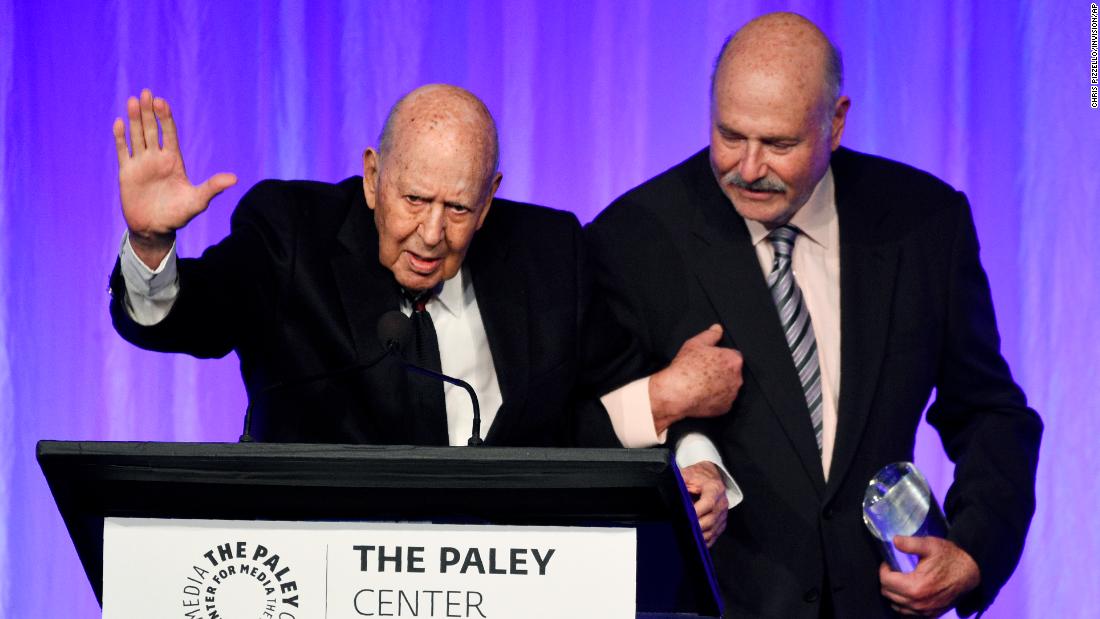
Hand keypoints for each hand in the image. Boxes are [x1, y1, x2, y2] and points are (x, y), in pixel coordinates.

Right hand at [113, 88, 236, 267]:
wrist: (155, 229)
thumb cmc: (178, 215)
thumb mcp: (198, 201)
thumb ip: (212, 187)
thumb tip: (234, 179)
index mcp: (174, 161)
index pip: (169, 134)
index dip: (165, 118)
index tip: (162, 102)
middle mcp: (157, 158)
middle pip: (152, 130)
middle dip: (148, 112)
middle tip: (146, 93)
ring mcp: (141, 164)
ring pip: (137, 136)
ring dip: (134, 119)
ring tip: (132, 100)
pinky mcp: (127, 172)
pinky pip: (123, 151)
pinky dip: (120, 138)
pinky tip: (119, 123)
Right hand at [649, 324, 741, 433]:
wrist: (677, 392)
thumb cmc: (685, 368)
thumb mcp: (695, 343)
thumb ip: (710, 334)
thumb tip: (717, 328)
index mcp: (733, 360)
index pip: (732, 356)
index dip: (720, 357)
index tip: (709, 361)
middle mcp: (737, 378)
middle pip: (732, 372)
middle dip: (721, 371)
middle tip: (704, 371)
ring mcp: (732, 394)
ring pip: (728, 387)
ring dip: (720, 385)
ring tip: (702, 384)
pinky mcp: (725, 408)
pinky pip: (723, 401)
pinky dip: (715, 398)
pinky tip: (702, 394)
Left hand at [681, 461, 728, 546]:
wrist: (710, 477)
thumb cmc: (698, 477)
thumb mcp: (688, 474)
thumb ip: (679, 481)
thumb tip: (667, 488)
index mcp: (714, 489)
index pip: (708, 503)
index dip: (697, 512)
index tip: (686, 517)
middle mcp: (721, 503)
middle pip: (710, 520)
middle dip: (695, 527)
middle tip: (681, 529)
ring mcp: (722, 515)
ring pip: (711, 531)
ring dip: (698, 536)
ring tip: (685, 536)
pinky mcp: (721, 524)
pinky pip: (713, 537)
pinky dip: (702, 541)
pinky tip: (692, 540)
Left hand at [879, 536, 980, 615]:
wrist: (971, 573)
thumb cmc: (950, 558)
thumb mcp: (930, 545)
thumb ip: (910, 543)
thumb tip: (894, 541)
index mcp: (916, 586)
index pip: (885, 581)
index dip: (884, 569)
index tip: (889, 563)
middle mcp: (918, 603)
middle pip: (888, 594)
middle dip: (887, 580)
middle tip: (894, 570)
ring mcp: (925, 611)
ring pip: (896, 605)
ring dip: (894, 593)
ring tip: (901, 580)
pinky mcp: (931, 615)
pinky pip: (907, 613)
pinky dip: (903, 603)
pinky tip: (908, 591)